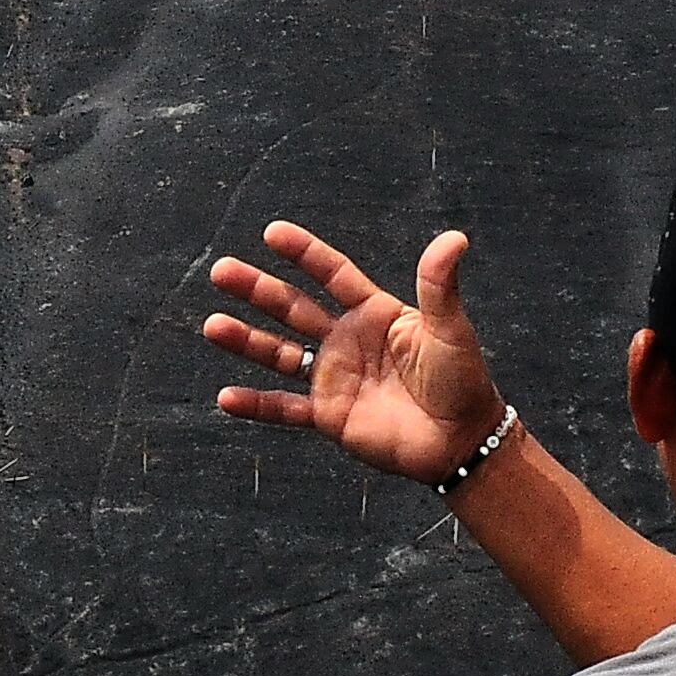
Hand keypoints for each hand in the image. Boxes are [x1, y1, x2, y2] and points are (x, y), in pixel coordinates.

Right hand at [202, 220, 506, 484]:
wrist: (460, 442)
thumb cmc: (462, 380)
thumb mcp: (449, 328)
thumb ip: (439, 286)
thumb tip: (455, 238)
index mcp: (373, 313)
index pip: (332, 275)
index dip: (303, 254)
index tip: (272, 233)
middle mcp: (346, 340)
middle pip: (292, 308)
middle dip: (256, 289)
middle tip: (221, 271)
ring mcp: (333, 377)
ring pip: (278, 354)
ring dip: (245, 341)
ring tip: (212, 327)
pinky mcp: (328, 415)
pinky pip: (284, 408)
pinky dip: (255, 405)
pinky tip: (225, 398)